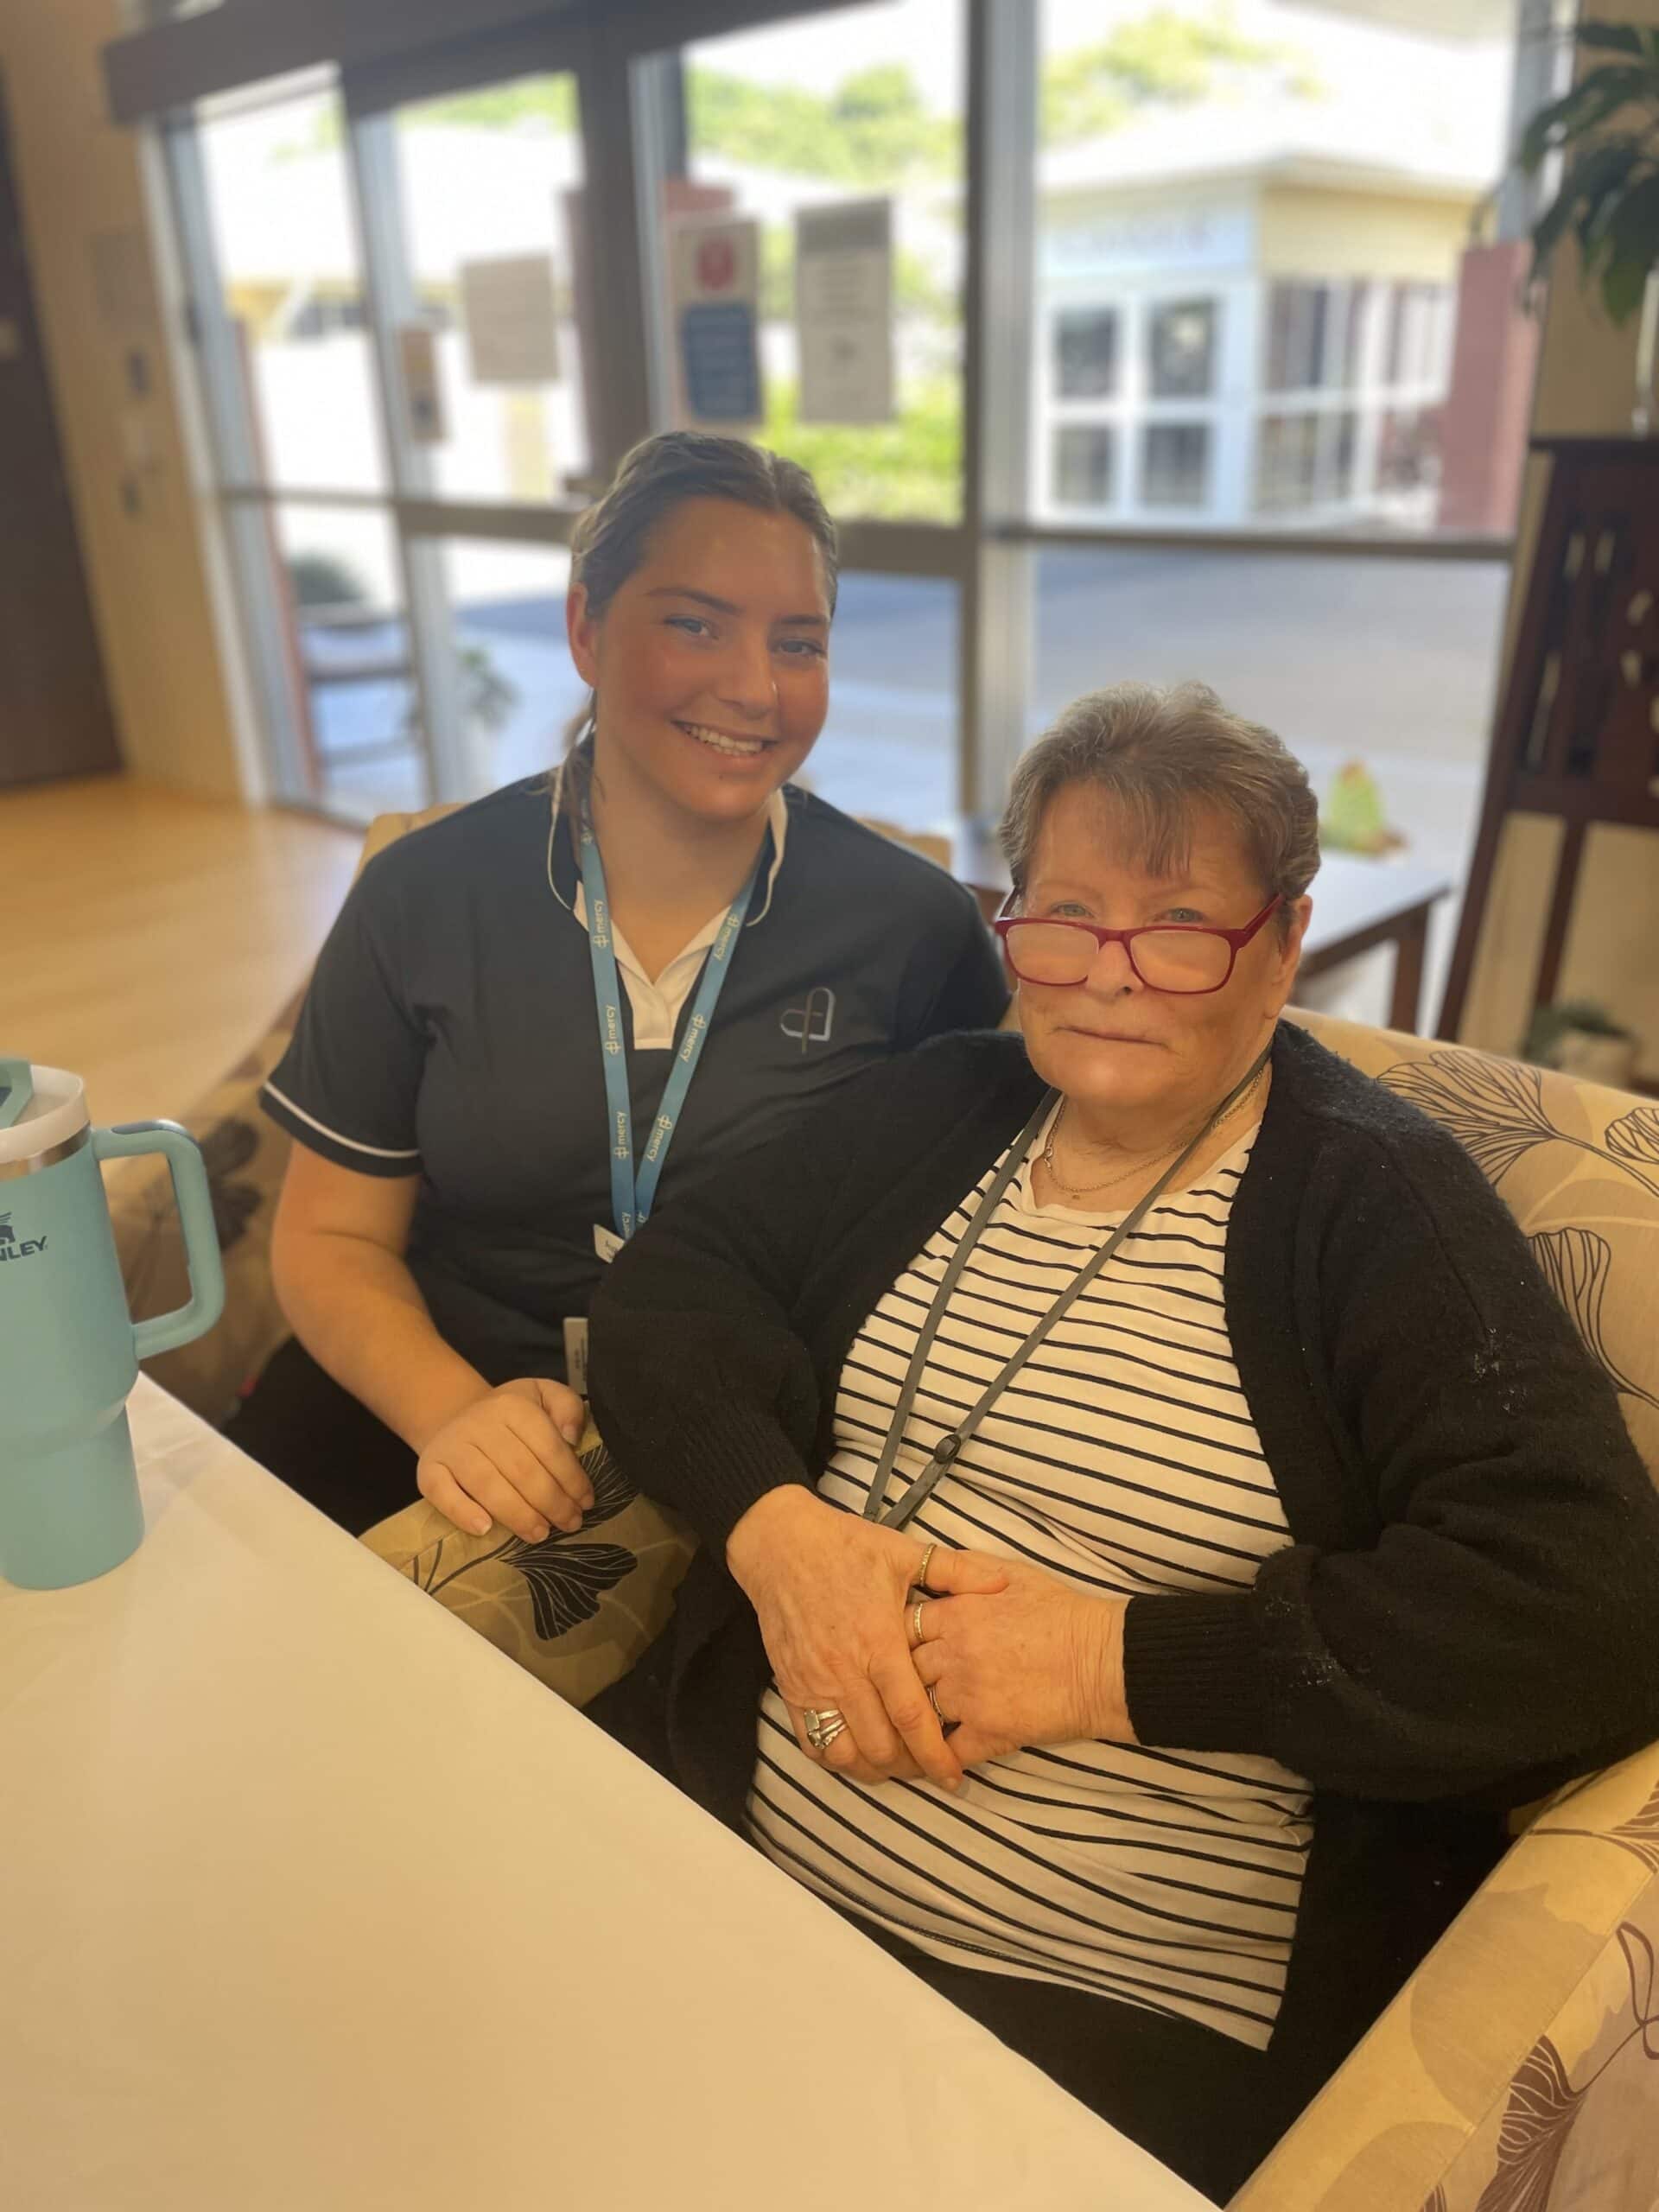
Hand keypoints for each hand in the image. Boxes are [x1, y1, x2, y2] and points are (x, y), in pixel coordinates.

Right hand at [417, 1378, 592, 1542]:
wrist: (456, 1416)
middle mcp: (478, 1423)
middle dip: (551, 1502)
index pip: (548, 1445)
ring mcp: (451, 1446)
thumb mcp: (543, 1396)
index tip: (586, 1501)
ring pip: (487, 1485)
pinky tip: (485, 1529)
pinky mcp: (428, 1468)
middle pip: (521, 1470)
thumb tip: (572, 1437)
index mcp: (512, 1406)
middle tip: (570, 1523)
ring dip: (518, 1515)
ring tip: (540, 1533)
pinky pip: (441, 1493)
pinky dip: (462, 1513)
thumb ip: (567, 1407)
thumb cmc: (509, 1415)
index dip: (571, 1478)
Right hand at [726, 1489, 1007, 1791]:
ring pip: (845, 1753)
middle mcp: (846, 1672)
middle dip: (910, 1767)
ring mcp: (814, 1684)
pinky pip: (811, 1742)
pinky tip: (858, 1752)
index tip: (954, 1778)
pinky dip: (836, 1758)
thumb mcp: (903, 1552)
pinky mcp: (791, 1688)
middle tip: (931, 1767)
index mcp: (879, 1642)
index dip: (935, 1754)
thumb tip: (1002, 1584)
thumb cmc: (845, 1546)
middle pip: (880, 1746)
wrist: (780, 1544)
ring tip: (897, 1763)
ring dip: (873, 1768)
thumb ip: (955, 1572)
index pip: (911, 1715)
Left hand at [912, 1550, 1131, 1771]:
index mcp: (957, 1614)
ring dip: (914, 1720)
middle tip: (894, 1690)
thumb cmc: (1064, 1614)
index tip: (896, 1646)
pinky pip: (948, 1751)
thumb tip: (938, 1566)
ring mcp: (968, 1696)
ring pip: (919, 1712)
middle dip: (900, 1679)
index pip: (902, 1626)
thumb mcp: (1013, 1574)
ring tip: (906, 1731)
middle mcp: (954, 1654)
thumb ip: (968, 1569)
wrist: (1103, 1660)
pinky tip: (939, 1765)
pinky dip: (939, 1760)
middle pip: (903, 1669)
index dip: (895, 1637)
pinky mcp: (988, 1732)